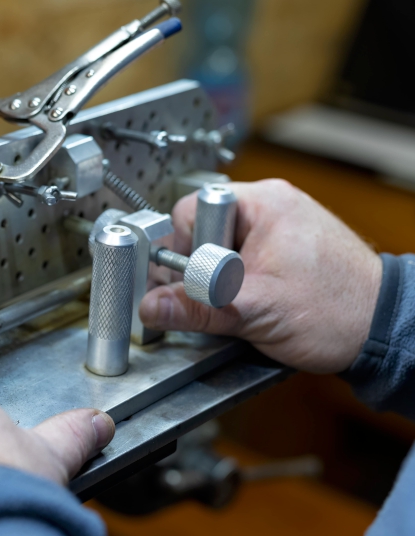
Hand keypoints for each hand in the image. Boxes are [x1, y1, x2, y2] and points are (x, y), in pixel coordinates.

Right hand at [140, 179, 381, 373]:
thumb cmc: (339, 311)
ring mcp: (280, 226)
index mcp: (264, 203)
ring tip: (240, 302)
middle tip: (219, 295)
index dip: (181, 248)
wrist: (384, 331)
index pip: (191, 211)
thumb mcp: (254, 311)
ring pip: (220, 249)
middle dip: (201, 268)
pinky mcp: (285, 248)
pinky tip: (251, 302)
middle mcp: (272, 206)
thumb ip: (197, 307)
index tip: (185, 278)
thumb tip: (152, 306)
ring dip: (219, 279)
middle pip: (203, 231)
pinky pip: (241, 259)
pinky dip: (237, 282)